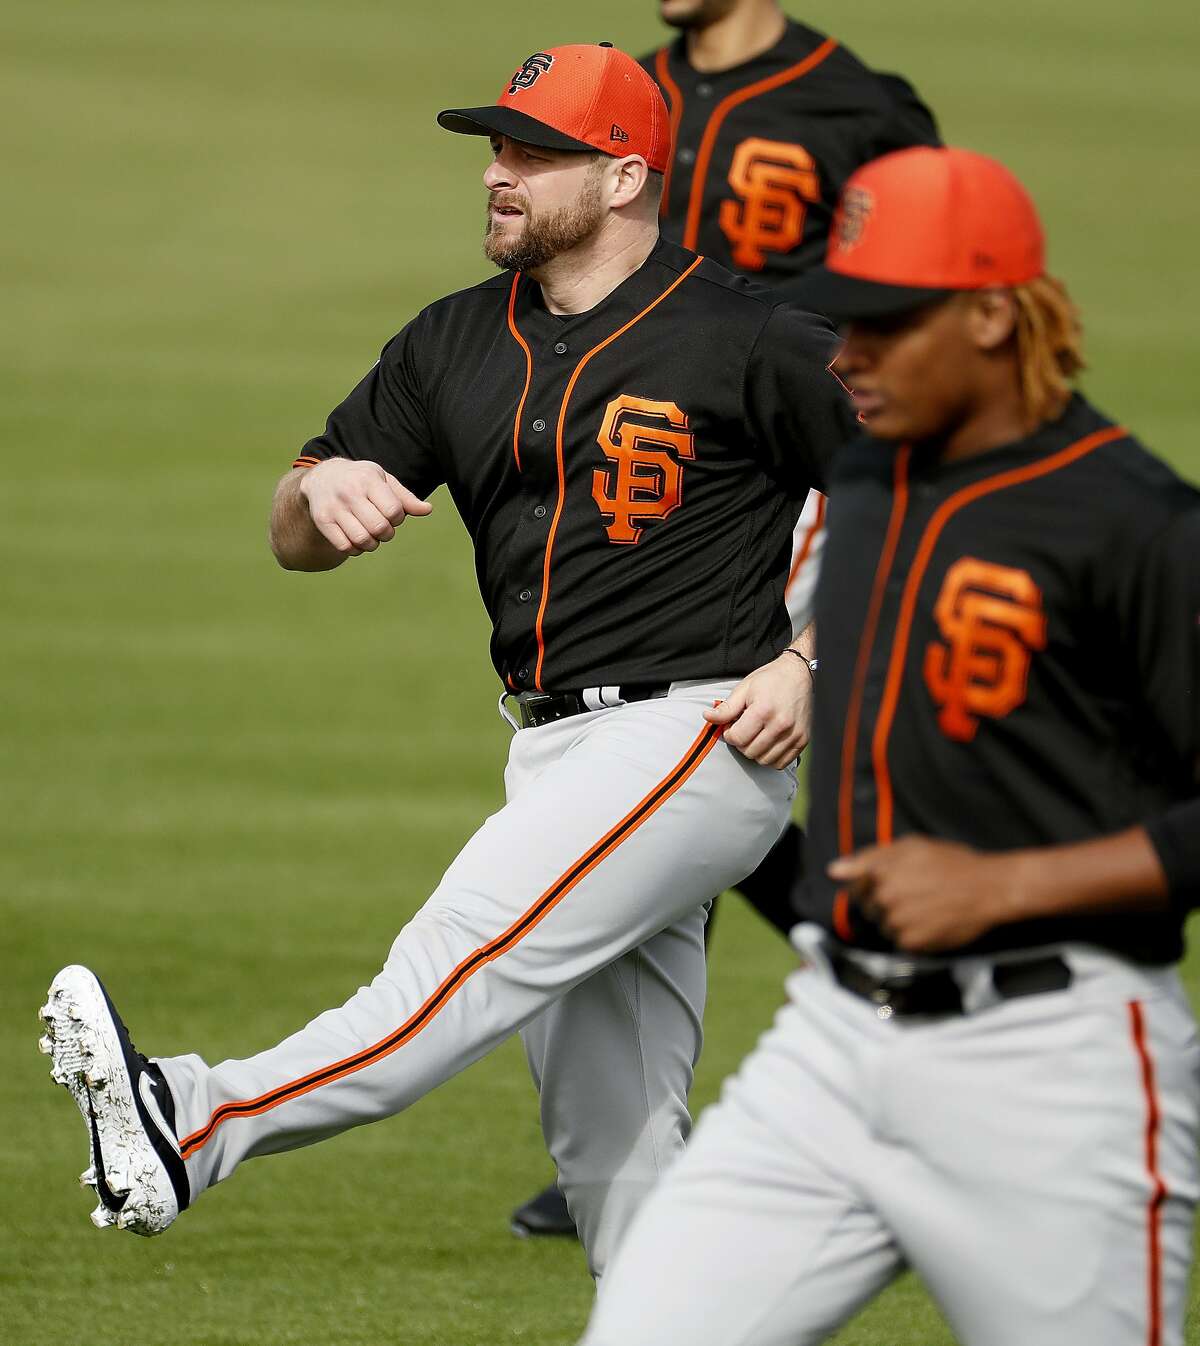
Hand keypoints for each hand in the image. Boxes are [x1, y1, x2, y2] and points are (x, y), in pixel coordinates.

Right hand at [300, 458, 431, 555]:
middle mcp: (349, 492)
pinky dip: (356, 549)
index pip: (394, 511)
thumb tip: (427, 510)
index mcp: (368, 479)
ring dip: (372, 544)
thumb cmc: (361, 480)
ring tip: (371, 536)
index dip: (398, 519)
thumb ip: (405, 497)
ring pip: (362, 539)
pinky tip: (356, 540)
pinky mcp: (322, 521)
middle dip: (387, 534)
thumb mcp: (383, 481)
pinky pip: (345, 546)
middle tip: (383, 528)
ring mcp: (334, 507)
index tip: (393, 515)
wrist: (322, 478)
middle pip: (379, 528)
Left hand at [702, 652, 813, 768]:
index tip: (732, 726)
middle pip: (750, 752)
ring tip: (756, 735)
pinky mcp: (803, 740)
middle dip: (741, 743)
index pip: (738, 738)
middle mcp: (781, 724)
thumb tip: (707, 717)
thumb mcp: (744, 688)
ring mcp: (794, 734)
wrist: (798, 674)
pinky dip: (771, 757)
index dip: (729, 734)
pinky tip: (768, 742)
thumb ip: (726, 707)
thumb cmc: (771, 679)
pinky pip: (781, 763)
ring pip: (764, 760)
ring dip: (755, 751)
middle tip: (744, 729)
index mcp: (764, 710)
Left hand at [827, 837, 1024, 952]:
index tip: (889, 883)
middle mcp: (883, 898)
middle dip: (884, 902)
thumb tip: (833, 871)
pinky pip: (899, 941)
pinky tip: (930, 921)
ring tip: (924, 907)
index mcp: (878, 872)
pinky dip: (911, 935)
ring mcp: (896, 922)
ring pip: (883, 926)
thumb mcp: (910, 846)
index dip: (869, 885)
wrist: (988, 889)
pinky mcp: (911, 943)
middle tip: (914, 894)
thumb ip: (868, 857)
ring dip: (897, 920)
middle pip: (867, 908)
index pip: (853, 886)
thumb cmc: (951, 862)